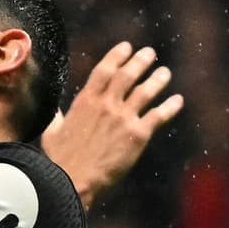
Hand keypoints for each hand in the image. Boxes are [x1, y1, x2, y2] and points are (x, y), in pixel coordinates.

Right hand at [42, 42, 183, 209]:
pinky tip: (178, 101)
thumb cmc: (58, 160)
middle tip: (149, 54)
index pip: (104, 70)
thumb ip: (55, 118)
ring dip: (158, 79)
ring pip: (146, 91)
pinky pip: (159, 115)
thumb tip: (51, 111)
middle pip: (128, 75)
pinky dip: (170, 107)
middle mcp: (106, 105)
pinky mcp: (138, 135)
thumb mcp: (51, 133)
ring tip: (165, 73)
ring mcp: (123, 118)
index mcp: (84, 101)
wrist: (72, 180)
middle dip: (140, 61)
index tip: (126, 47)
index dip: (117, 56)